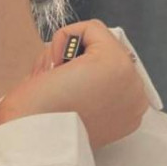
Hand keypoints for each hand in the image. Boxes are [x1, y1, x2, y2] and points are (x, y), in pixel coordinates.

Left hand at [0, 19, 150, 149]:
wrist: (31, 136)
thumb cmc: (39, 126)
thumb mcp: (71, 107)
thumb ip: (85, 89)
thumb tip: (73, 67)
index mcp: (127, 115)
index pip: (105, 75)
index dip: (75, 77)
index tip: (58, 95)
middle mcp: (136, 99)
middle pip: (103, 56)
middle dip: (71, 64)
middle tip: (52, 87)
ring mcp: (130, 80)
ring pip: (96, 43)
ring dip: (65, 55)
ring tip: (52, 82)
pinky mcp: (115, 61)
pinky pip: (91, 29)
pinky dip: (63, 40)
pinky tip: (54, 68)